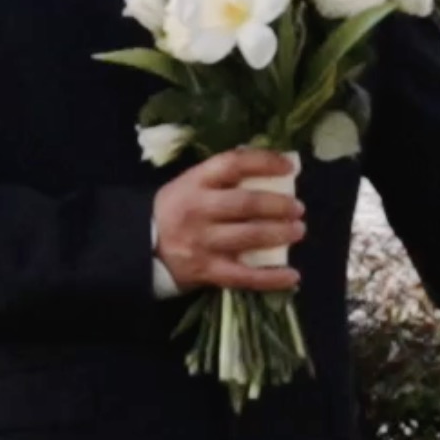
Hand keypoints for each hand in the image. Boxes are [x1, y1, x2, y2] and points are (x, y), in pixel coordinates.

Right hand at [153, 148, 304, 292]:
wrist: (141, 246)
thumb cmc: (177, 209)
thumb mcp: (191, 183)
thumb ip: (224, 177)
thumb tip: (272, 168)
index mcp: (196, 182)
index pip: (233, 164)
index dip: (264, 162)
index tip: (289, 168)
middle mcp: (199, 210)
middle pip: (245, 203)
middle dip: (278, 205)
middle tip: (298, 208)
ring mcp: (203, 242)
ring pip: (248, 237)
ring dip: (279, 233)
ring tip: (298, 231)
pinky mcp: (207, 271)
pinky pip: (244, 276)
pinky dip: (271, 277)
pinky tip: (292, 275)